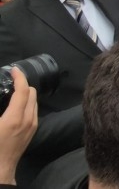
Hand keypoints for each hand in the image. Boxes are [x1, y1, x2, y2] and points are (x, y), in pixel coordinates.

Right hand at [0, 68, 37, 184]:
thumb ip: (0, 108)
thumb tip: (3, 96)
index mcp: (15, 118)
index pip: (23, 90)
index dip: (19, 77)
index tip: (14, 70)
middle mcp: (28, 120)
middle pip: (31, 93)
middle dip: (22, 84)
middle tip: (11, 80)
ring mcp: (32, 126)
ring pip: (34, 101)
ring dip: (25, 94)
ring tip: (12, 91)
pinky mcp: (32, 131)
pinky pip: (33, 111)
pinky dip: (26, 103)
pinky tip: (15, 105)